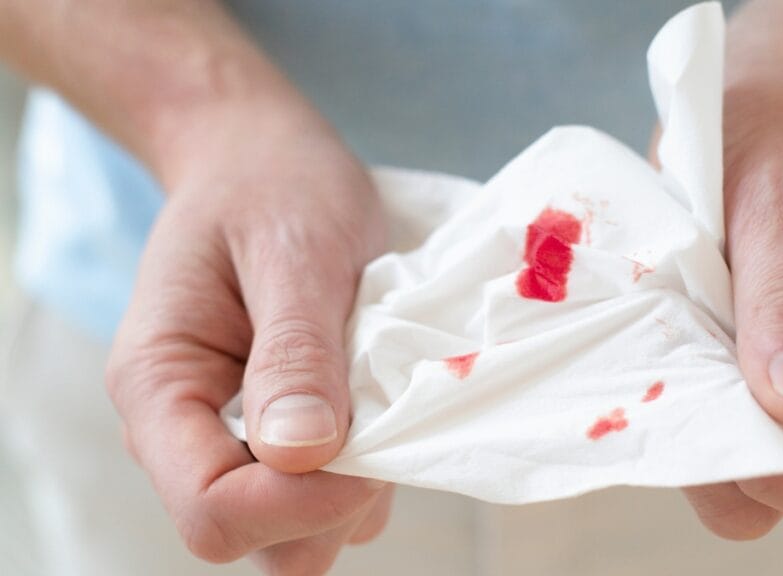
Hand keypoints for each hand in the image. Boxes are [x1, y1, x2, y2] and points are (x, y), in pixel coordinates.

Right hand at [106, 100, 392, 573]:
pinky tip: (375, 395)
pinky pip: (329, 492)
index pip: (211, 508)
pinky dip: (367, 465)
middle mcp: (186, 430)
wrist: (259, 160)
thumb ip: (294, 351)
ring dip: (355, 483)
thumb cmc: (270, 186)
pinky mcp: (282, 435)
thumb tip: (301, 456)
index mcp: (159, 386)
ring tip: (374, 390)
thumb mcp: (292, 249)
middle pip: (254, 537)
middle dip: (329, 502)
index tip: (367, 444)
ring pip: (299, 528)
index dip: (297, 501)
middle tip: (378, 413)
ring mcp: (234, 438)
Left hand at [679, 3, 782, 539]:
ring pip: (722, 462)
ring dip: (686, 417)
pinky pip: (686, 411)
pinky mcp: (717, 361)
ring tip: (669, 330)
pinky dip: (659, 388)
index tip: (744, 407)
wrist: (759, 98)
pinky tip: (650, 325)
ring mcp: (766, 375)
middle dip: (730, 453)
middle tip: (690, 358)